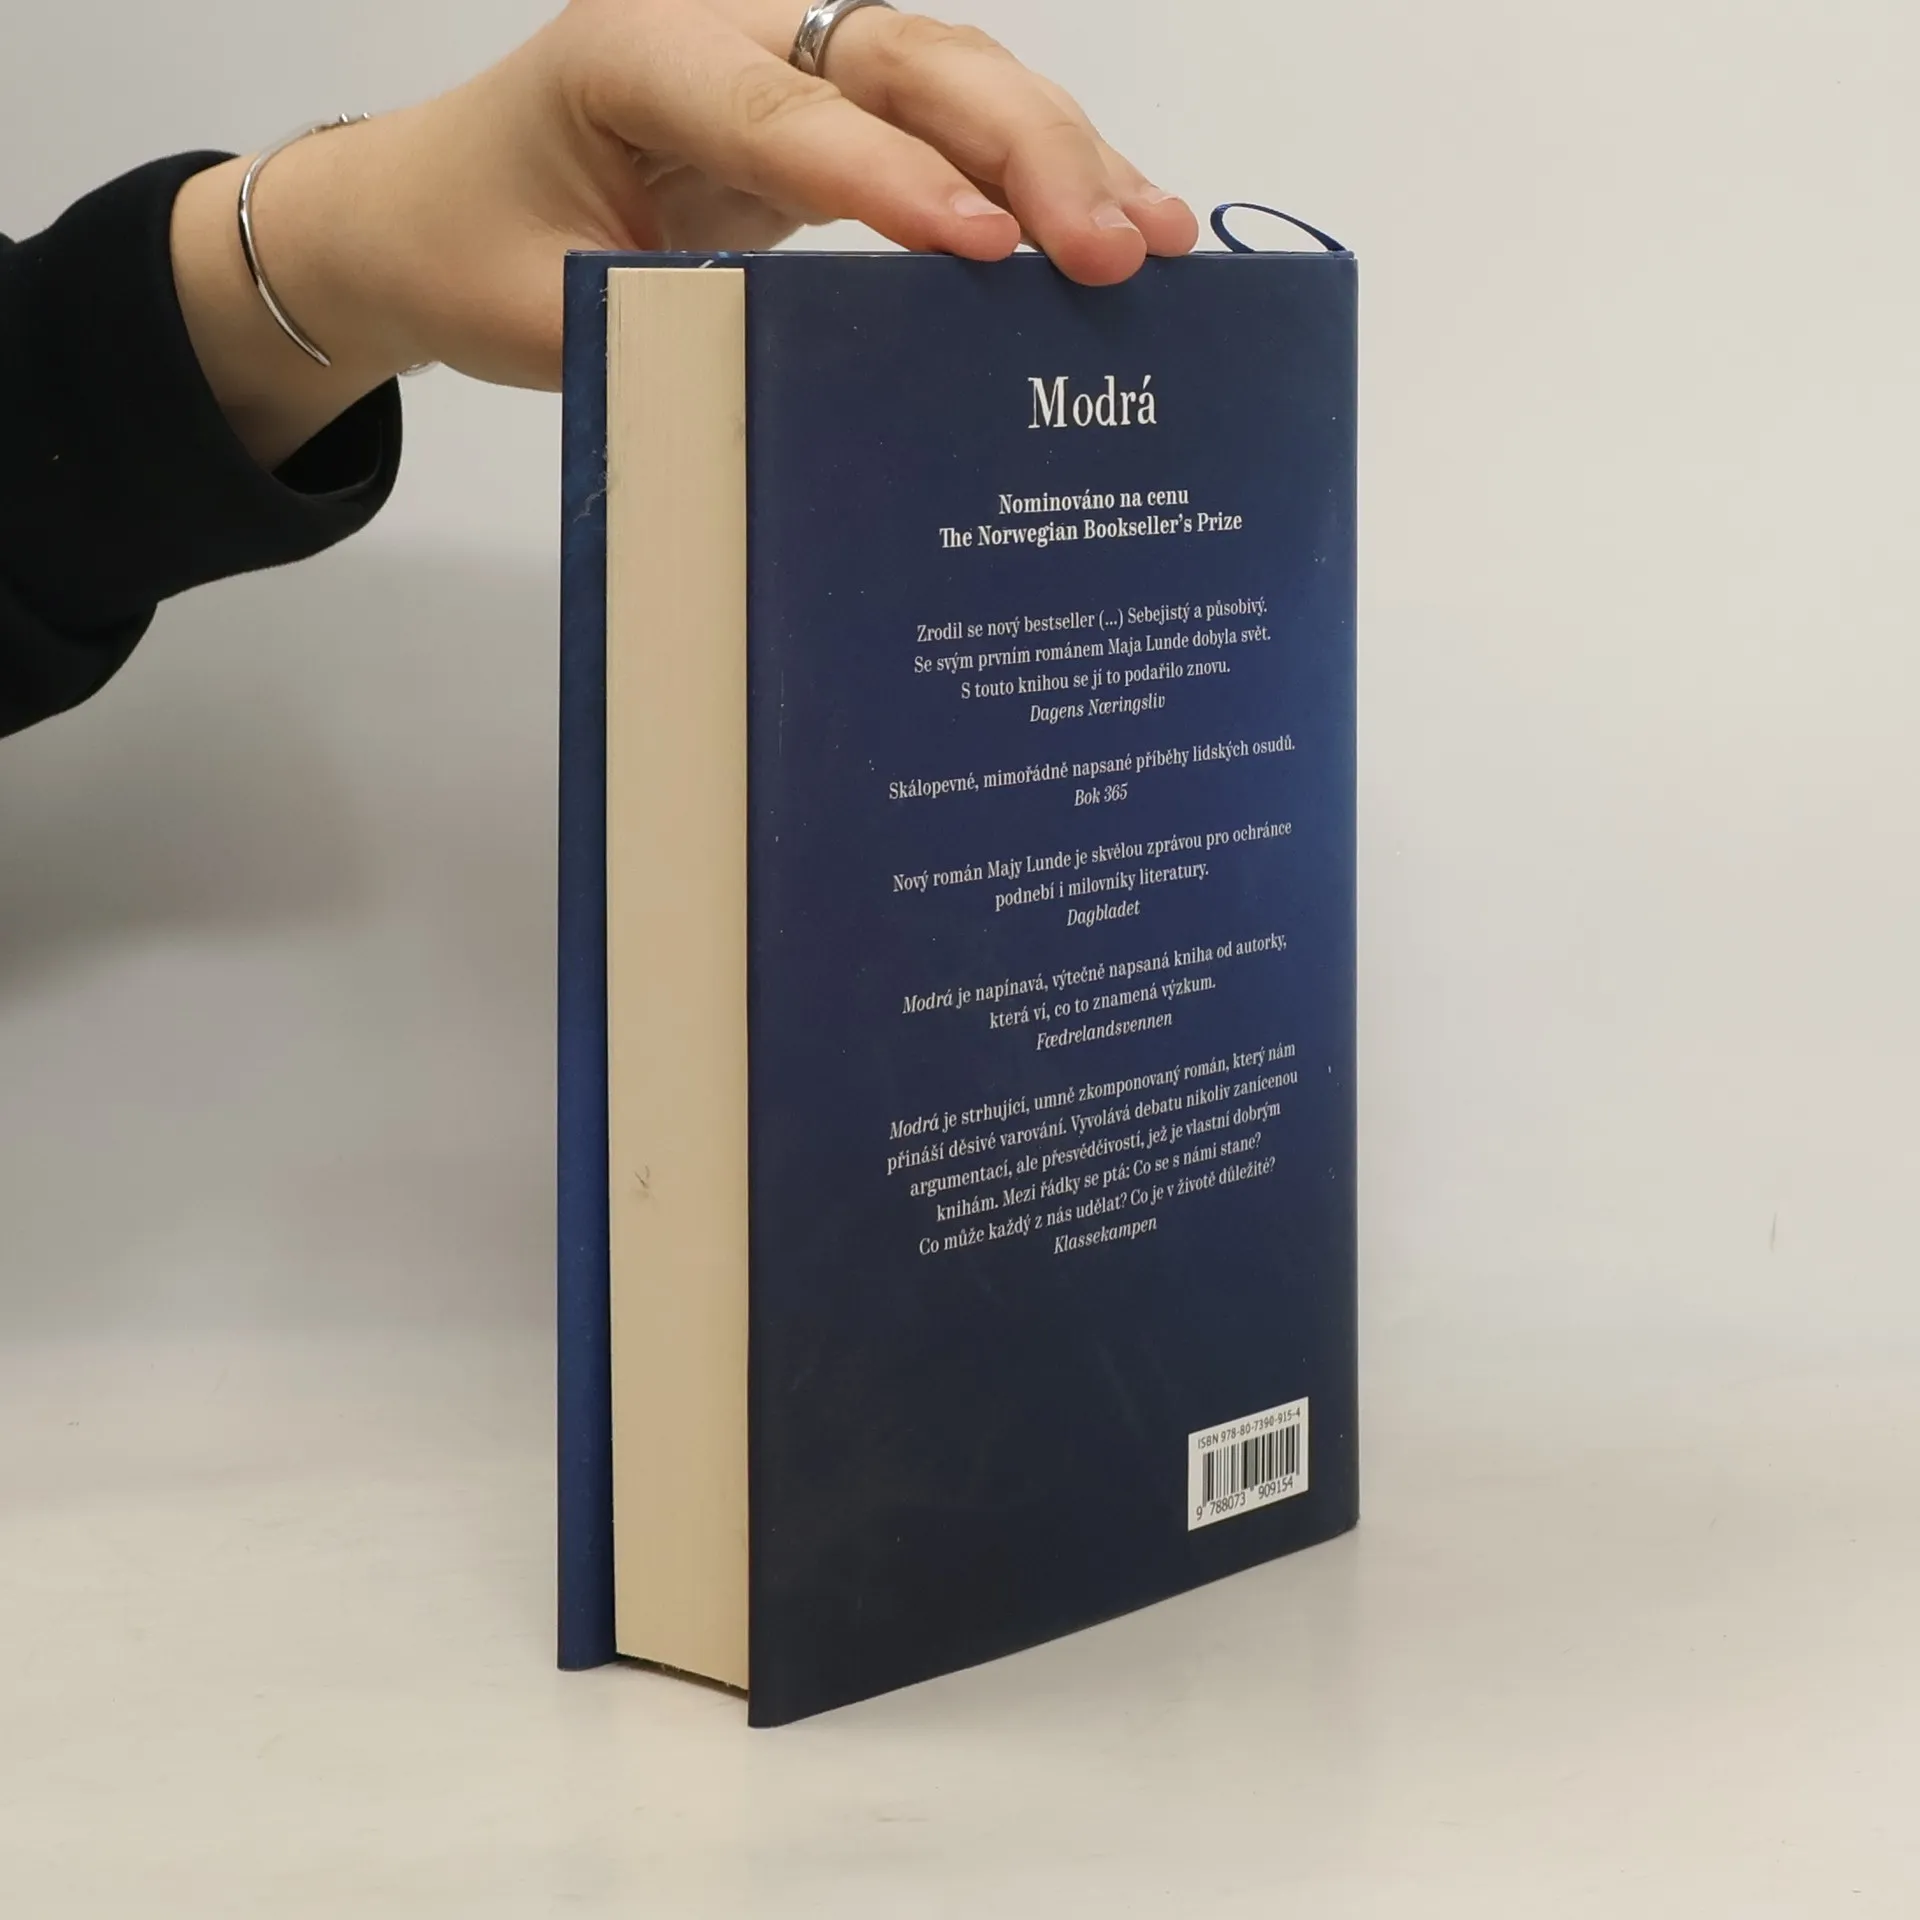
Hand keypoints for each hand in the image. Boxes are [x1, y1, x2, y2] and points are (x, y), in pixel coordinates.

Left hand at [170, 0, 1198, 466]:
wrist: (428, 204)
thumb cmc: (472, 252)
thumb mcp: (548, 312)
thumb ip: (674, 327)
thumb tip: (825, 391)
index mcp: (636, 56)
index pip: (785, 117)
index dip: (894, 182)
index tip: (990, 249)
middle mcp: (726, 29)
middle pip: (906, 64)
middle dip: (1024, 155)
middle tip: (1118, 251)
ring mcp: (784, 58)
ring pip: (950, 77)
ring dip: (1062, 157)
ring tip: (1160, 240)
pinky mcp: (821, 108)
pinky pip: (944, 122)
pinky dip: (1033, 175)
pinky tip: (1118, 219)